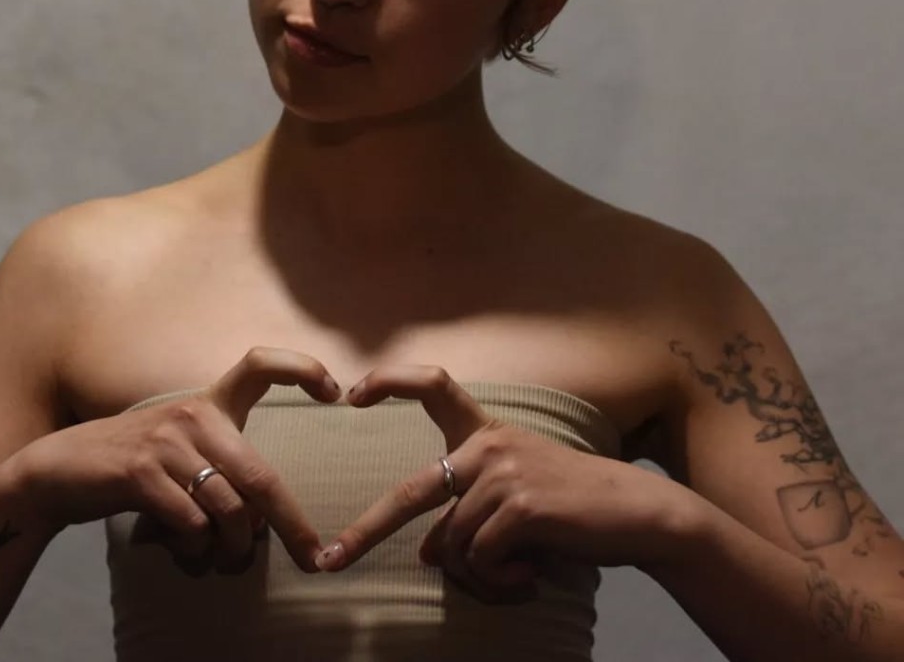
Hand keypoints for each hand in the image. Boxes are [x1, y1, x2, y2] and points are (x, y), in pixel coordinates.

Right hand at [6, 347, 339, 573]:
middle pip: (259, 475)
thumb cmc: (134, 466)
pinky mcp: (140, 474)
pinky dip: (197, 553)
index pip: (260, 363)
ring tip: (225, 563)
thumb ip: (221, 468)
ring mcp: (166, 443)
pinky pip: (191, 525)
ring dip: (233, 550)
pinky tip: (188, 557)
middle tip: (313, 558)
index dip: (301, 369)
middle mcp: (193, 415)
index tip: (335, 392)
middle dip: (291, 524)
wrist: (59, 471)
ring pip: (228, 510)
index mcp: (208, 402)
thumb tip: (263, 521)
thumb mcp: (180, 449)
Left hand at [316, 365, 679, 600]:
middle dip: (366, 532)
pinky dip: (500, 583)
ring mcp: (503, 473)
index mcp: (487, 430)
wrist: (636, 512)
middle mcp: (489, 444)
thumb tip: (429, 553)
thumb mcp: (515, 497)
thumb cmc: (573, 507)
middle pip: (413, 494)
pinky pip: (480, 562)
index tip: (350, 393)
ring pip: (454, 547)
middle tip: (329, 561)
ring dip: (480, 577)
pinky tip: (532, 574)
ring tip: (520, 571)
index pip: (434, 384)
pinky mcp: (519, 506)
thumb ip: (469, 512)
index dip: (391, 381)